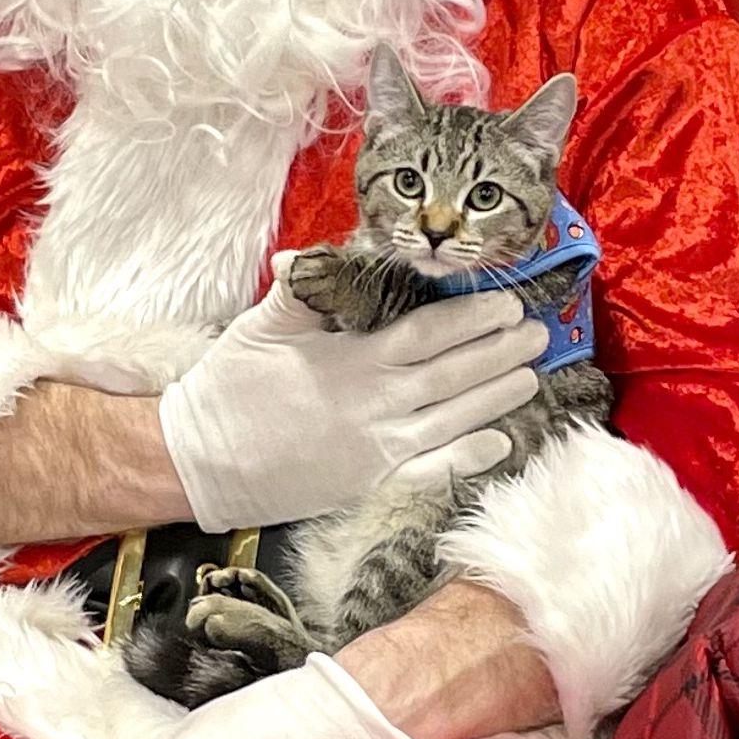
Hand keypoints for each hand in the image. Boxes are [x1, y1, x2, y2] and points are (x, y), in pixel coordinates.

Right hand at [154, 276, 545, 528]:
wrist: (201, 461)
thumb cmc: (228, 390)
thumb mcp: (261, 328)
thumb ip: (300, 292)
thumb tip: (311, 255)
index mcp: (352, 362)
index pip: (428, 336)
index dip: (472, 321)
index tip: (504, 305)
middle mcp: (374, 406)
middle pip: (453, 377)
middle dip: (499, 355)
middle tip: (537, 335)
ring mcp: (376, 450)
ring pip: (452, 421)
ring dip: (496, 399)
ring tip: (531, 377)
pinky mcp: (368, 483)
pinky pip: (430, 472)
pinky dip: (467, 458)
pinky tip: (500, 444)